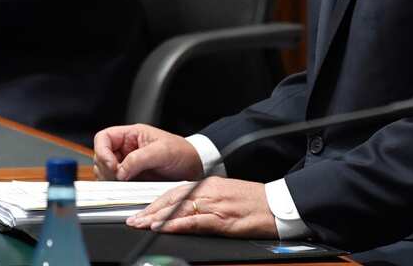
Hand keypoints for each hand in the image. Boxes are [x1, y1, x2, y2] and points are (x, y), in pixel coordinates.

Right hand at [93, 124, 203, 181]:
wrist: (195, 168)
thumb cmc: (182, 153)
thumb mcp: (161, 152)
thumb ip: (138, 159)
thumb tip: (120, 171)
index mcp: (130, 135)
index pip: (103, 138)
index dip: (102, 151)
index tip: (112, 165)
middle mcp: (126, 149)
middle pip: (101, 156)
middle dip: (107, 168)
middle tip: (120, 178)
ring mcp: (127, 164)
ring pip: (105, 171)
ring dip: (110, 179)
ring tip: (125, 183)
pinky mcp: (131, 178)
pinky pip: (115, 183)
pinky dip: (116, 187)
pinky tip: (127, 189)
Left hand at [127, 177, 276, 237]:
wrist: (278, 204)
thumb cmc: (255, 202)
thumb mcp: (226, 195)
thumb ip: (205, 200)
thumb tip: (185, 212)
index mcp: (208, 184)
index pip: (174, 192)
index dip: (155, 203)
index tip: (142, 212)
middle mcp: (208, 191)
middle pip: (172, 199)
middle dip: (150, 211)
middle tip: (133, 220)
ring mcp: (215, 204)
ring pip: (179, 209)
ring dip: (158, 218)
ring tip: (142, 225)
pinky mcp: (223, 219)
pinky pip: (195, 221)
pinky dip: (177, 224)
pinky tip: (165, 228)